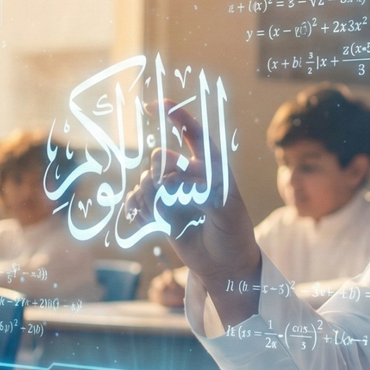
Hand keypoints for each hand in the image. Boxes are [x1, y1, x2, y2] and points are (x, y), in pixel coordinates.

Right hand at [125, 101, 261, 326]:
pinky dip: (138, 210)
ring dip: (150, 198)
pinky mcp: (159, 211)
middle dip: (159, 173)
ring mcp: (172, 193)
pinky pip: (137, 201)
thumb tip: (177, 184)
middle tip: (171, 195)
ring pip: (146, 182)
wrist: (225, 264)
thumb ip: (205, 193)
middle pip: (160, 158)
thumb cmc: (233, 233)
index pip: (193, 134)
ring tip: (164, 217)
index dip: (177, 116)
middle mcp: (188, 176)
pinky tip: (146, 221)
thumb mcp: (228, 212)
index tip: (156, 105)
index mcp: (211, 168)